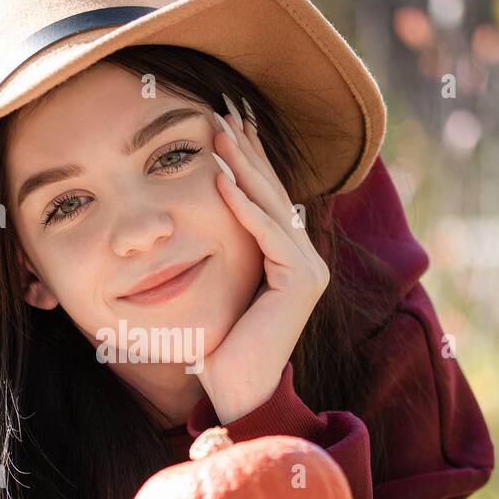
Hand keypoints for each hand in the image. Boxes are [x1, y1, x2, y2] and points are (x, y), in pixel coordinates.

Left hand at [200, 93, 330, 422]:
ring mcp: (308, 269)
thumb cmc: (216, 345)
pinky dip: (243, 206)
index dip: (247, 157)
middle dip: (247, 149)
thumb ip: (218, 251)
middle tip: (223, 108)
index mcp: (288, 258)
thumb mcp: (215, 284)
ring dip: (242, 165)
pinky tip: (221, 178)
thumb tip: (190, 216)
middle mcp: (305, 259)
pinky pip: (267, 235)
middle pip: (271, 192)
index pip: (265, 197)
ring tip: (218, 131)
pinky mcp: (301, 282)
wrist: (234, 390)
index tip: (224, 122)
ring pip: (270, 206)